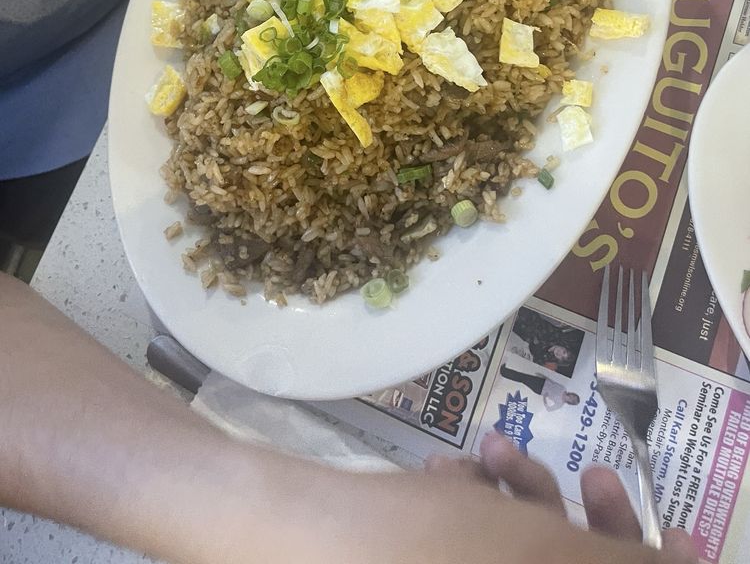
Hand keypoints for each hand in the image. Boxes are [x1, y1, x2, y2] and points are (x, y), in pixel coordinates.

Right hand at [305, 432, 696, 563]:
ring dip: (521, 493)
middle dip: (584, 516)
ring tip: (490, 450)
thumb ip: (615, 562)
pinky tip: (448, 468)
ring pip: (524, 550)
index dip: (655, 563)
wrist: (306, 537)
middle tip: (595, 470)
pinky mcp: (433, 563)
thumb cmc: (431, 547)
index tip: (683, 530)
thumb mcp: (542, 551)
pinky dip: (477, 504)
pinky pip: (479, 544)